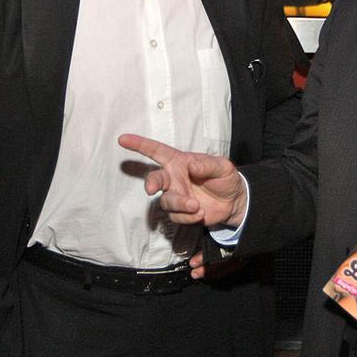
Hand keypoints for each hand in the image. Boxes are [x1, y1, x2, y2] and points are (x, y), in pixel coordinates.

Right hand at [118, 134, 246, 226]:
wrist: (233, 201)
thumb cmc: (224, 178)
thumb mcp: (222, 166)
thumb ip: (208, 165)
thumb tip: (192, 166)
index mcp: (180, 162)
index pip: (157, 151)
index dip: (140, 145)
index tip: (123, 139)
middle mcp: (174, 179)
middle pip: (154, 179)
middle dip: (150, 183)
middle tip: (152, 188)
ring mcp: (176, 196)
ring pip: (166, 201)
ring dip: (179, 204)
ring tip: (196, 206)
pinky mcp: (181, 213)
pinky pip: (177, 216)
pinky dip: (188, 216)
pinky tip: (200, 213)